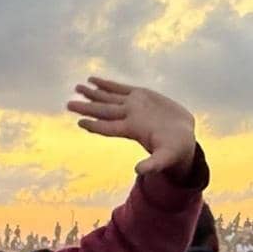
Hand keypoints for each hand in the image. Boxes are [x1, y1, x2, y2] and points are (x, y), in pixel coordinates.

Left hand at [67, 76, 195, 177]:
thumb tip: (138, 171)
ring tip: (77, 87)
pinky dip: (107, 84)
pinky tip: (93, 80)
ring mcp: (134, 105)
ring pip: (108, 98)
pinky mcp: (142, 95)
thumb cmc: (174, 150)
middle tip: (69, 103)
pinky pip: (120, 88)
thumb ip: (153, 164)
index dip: (95, 125)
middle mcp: (129, 117)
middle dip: (86, 107)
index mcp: (132, 130)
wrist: (183, 136)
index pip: (109, 128)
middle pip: (103, 111)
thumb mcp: (165, 158)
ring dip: (92, 93)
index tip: (80, 122)